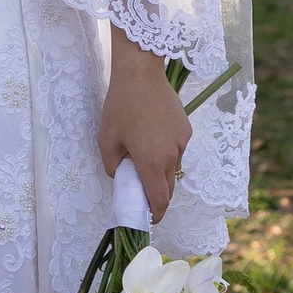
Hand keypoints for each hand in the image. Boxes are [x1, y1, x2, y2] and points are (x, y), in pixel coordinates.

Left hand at [98, 39, 191, 221]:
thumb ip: (113, 165)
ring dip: (160, 171)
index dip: (155, 214)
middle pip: (168, 187)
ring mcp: (182, 142)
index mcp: (151, 161)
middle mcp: (171, 155)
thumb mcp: (106, 139)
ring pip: (173, 167)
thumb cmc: (120, 105)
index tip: (150, 219)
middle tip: (142, 192)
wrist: (141, 73)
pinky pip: (177, 149)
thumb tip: (122, 174)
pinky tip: (152, 135)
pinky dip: (166, 152)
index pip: (159, 199)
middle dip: (157, 196)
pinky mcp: (186, 130)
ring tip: (143, 154)